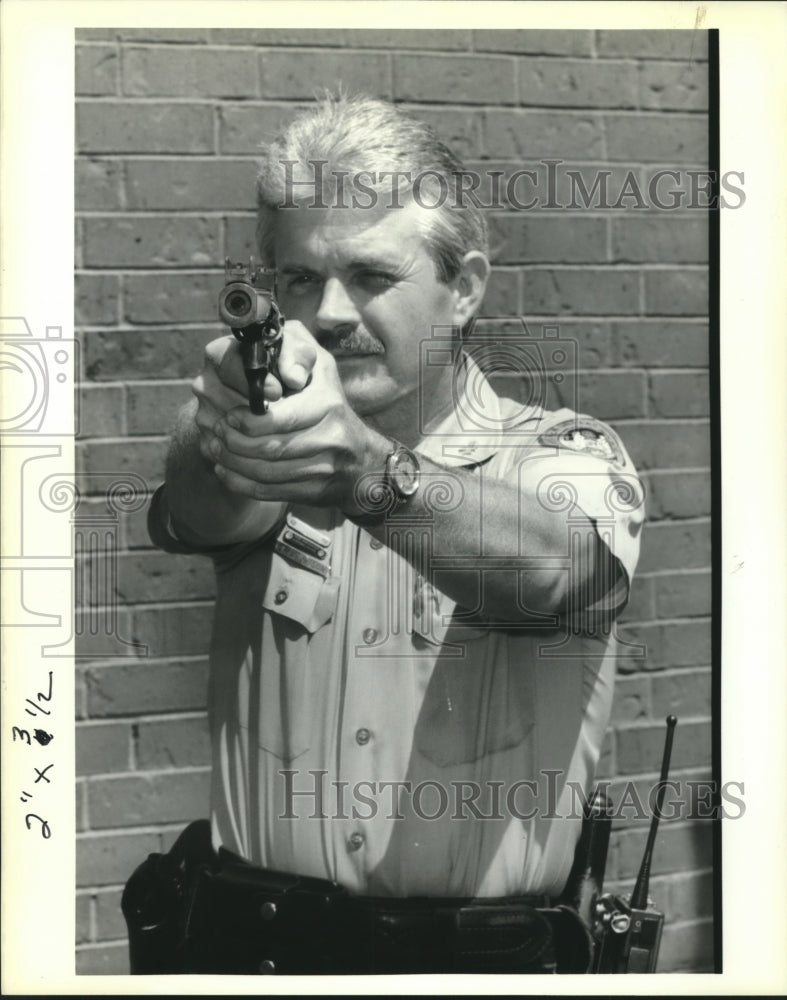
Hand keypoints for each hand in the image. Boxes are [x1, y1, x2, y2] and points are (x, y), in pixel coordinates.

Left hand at [207, 322, 388, 510]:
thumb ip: (295, 350)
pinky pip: (270, 491)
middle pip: (270, 448)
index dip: (249, 421)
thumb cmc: (330, 402)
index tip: (229, 416)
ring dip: (233, 463)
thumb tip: (284, 370)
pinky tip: (225, 471)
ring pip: (266, 472)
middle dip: (235, 443)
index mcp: (329, 402)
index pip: (281, 417)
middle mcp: (332, 436)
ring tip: (215, 449)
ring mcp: (325, 468)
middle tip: (216, 432)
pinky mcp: (315, 493)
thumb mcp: (321, 364)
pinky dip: (241, 483)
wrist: (363, 459)